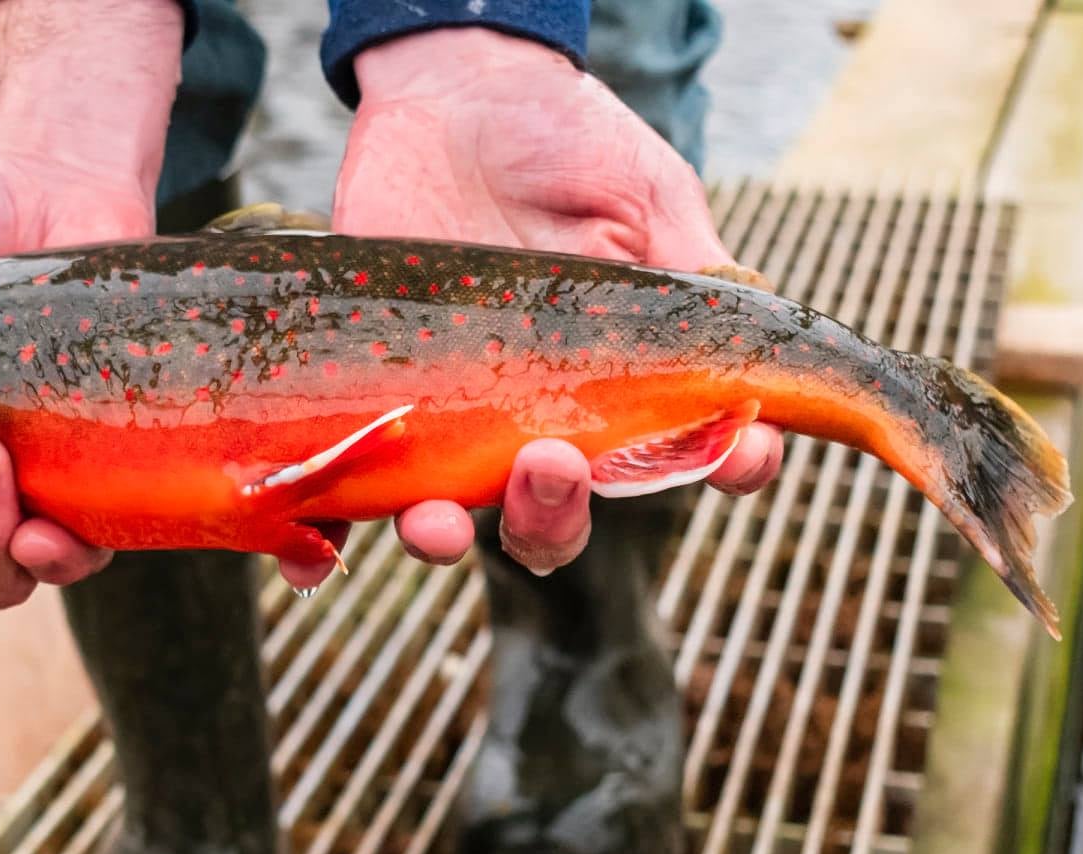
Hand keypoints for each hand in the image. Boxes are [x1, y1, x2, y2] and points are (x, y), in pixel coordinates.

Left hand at [309, 28, 783, 586]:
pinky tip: (334, 533)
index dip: (722, 467)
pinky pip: (354, 477)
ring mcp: (453, 411)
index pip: (684, 454)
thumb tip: (748, 353)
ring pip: (454, 515)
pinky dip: (341, 521)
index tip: (742, 452)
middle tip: (557, 461)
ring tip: (446, 519)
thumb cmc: (571, 146)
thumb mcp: (649, 199)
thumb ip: (691, 276)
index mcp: (623, 385)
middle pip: (557, 514)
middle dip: (558, 512)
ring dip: (453, 533)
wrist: (460, 91)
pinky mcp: (372, 393)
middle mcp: (541, 416)